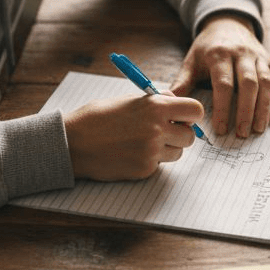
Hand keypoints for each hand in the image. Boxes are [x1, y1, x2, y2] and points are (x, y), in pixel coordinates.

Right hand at [63, 94, 201, 180]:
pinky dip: (150, 160)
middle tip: (164, 132)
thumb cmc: (97, 117)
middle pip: (190, 136)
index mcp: (155, 107)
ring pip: (178, 153)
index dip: (190, 115)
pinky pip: (159, 165)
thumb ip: (155, 101)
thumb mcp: (128, 100)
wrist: (73, 142)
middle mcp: (158, 129)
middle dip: (180, 134)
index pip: (196, 111)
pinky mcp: (145, 169)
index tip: (182, 117)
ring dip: (167, 149)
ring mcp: (152, 151)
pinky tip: (131, 153)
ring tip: (143, 142)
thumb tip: (175, 101)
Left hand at [170, 13, 269, 137]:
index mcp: (219, 55)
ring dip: (264, 108)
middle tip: (242, 134)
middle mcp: (242, 55)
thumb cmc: (207, 48)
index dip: (223, 107)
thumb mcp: (191, 61)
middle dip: (246, 111)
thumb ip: (182, 83)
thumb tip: (167, 105)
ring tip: (258, 130)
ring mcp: (259, 58)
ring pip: (267, 83)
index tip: (221, 129)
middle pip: (249, 84)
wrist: (228, 23)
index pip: (223, 83)